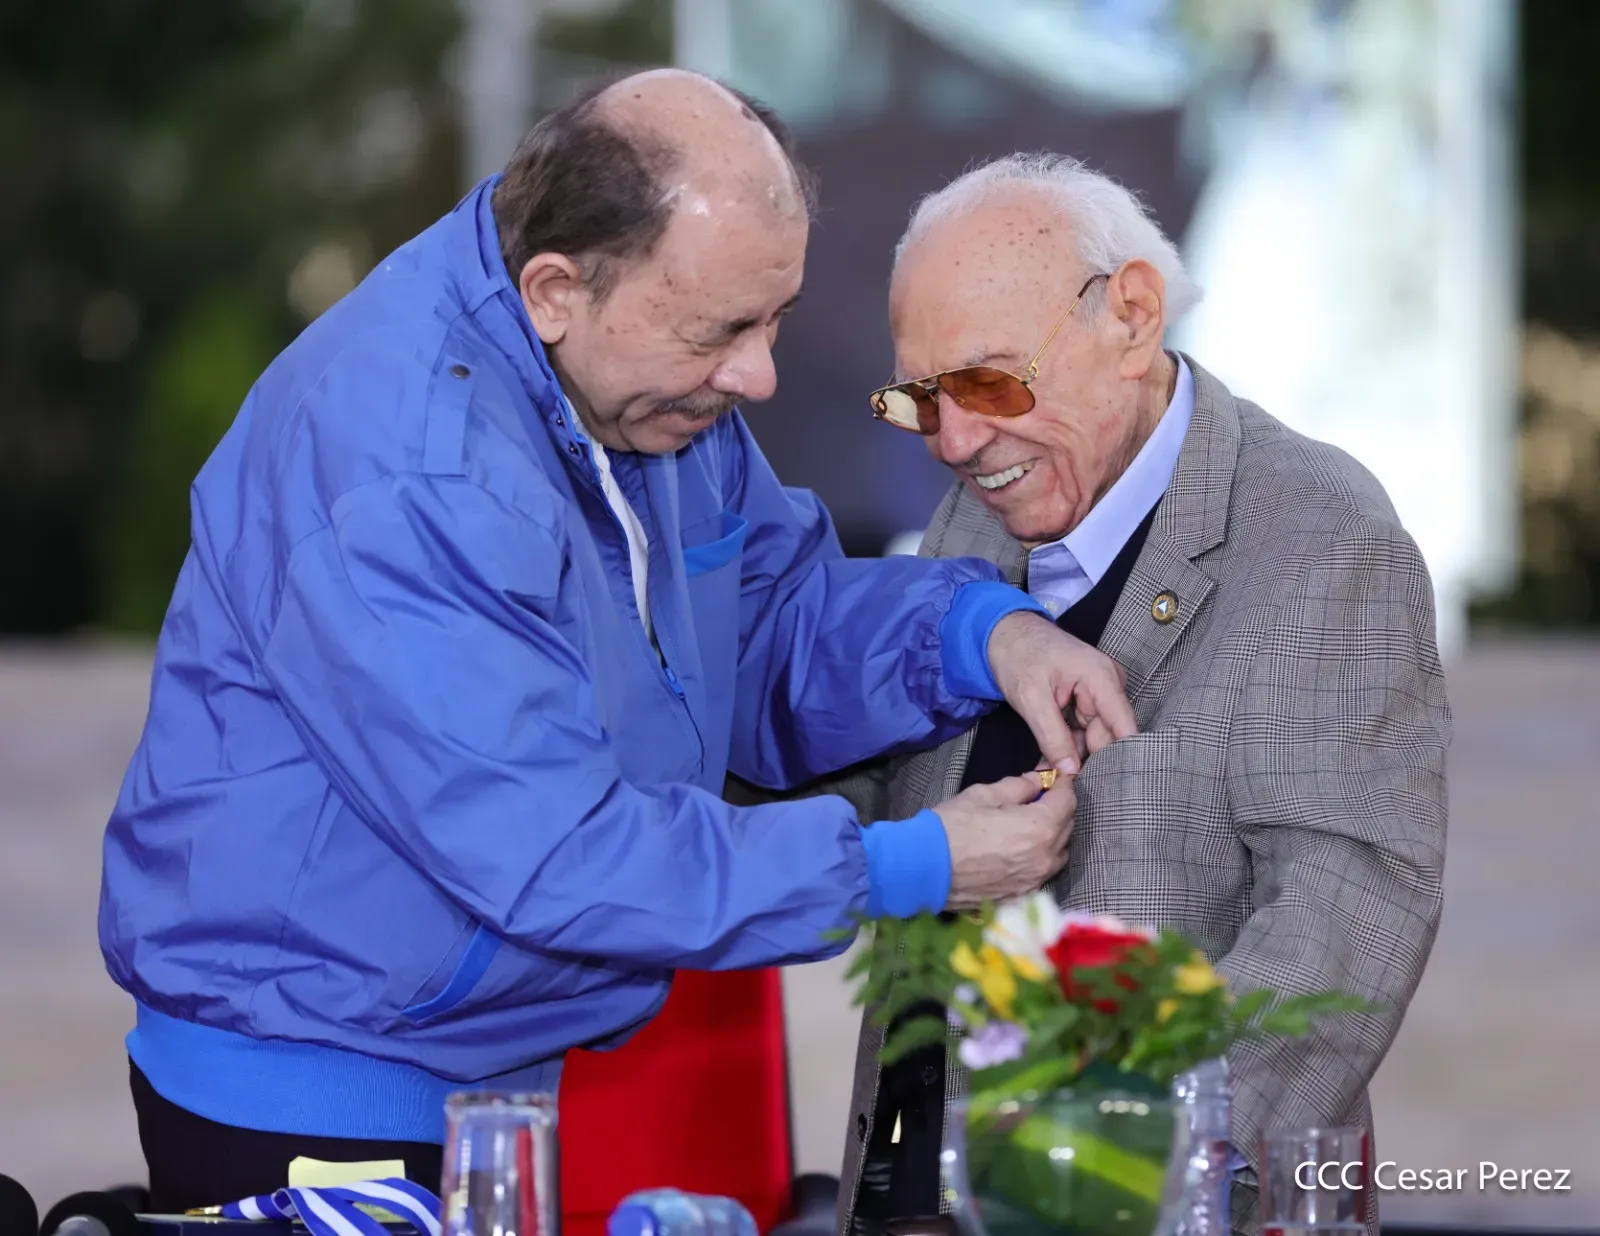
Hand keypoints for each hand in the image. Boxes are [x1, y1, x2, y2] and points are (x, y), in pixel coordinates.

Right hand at [934, 771, 1076, 908]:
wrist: (923, 869)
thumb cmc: (951, 827)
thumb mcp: (983, 795)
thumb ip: (1018, 786)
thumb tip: (1036, 781)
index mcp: (1040, 828)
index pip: (1067, 801)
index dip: (1063, 786)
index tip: (1056, 779)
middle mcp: (1046, 858)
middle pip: (1067, 828)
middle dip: (1058, 811)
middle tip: (1040, 799)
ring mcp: (1034, 882)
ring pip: (1057, 855)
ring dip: (1051, 838)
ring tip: (1029, 827)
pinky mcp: (1020, 897)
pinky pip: (1040, 875)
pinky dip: (1037, 861)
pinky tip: (1018, 853)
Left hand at [987, 612, 1135, 770]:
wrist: (1004, 633)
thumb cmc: (1018, 655)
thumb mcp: (1031, 698)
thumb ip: (1053, 737)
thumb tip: (1072, 771)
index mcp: (1101, 678)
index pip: (1124, 727)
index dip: (1120, 758)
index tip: (1110, 786)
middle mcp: (1107, 685)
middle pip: (1108, 736)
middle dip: (1088, 762)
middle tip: (1064, 785)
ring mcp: (1097, 693)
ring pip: (1094, 737)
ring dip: (1074, 756)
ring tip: (1051, 775)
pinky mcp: (1085, 700)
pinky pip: (1083, 730)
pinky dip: (1068, 745)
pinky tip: (1051, 762)